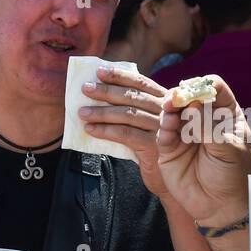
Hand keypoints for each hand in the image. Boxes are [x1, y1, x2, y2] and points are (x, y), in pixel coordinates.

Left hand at [79, 64, 169, 197]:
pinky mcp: (155, 146)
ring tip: (82, 112)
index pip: (141, 82)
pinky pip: (126, 134)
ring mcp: (163, 128)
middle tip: (85, 89)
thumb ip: (134, 108)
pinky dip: (106, 131)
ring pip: (128, 114)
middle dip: (106, 91)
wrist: (168, 178)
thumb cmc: (153, 147)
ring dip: (101, 112)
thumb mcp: (147, 124)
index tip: (99, 71)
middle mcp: (167, 111)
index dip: (120, 76)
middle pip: (133, 97)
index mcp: (166, 100)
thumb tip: (101, 93)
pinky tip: (90, 130)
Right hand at [157, 75, 250, 224]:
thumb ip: (210, 125)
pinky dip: (164, 127)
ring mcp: (186, 133)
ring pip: (173, 111)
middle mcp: (204, 120)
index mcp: (225, 115)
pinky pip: (163, 132)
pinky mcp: (170, 148)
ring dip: (170, 108)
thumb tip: (193, 102)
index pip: (215, 89)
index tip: (199, 90)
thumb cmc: (233, 176)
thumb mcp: (228, 148)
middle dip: (183, 94)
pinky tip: (168, 128)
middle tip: (178, 98)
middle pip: (190, 96)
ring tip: (172, 112)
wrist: (221, 207)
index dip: (205, 85)